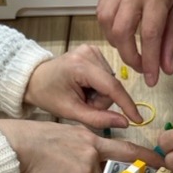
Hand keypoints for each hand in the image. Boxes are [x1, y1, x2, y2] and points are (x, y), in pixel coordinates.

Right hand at [0, 120, 162, 172]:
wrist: (13, 145)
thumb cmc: (25, 145)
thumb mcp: (57, 142)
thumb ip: (75, 154)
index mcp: (86, 136)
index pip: (118, 143)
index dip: (139, 152)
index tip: (155, 157)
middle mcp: (91, 144)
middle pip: (124, 156)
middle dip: (145, 162)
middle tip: (159, 165)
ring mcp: (88, 159)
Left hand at [24, 44, 145, 127]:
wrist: (34, 79)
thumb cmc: (48, 95)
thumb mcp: (71, 112)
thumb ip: (98, 119)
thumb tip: (125, 123)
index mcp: (80, 66)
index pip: (111, 87)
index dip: (126, 104)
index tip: (138, 119)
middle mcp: (89, 53)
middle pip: (111, 87)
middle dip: (100, 102)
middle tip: (82, 104)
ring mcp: (92, 50)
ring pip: (110, 83)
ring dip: (98, 95)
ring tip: (80, 95)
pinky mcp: (94, 52)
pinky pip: (106, 77)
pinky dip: (97, 87)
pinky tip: (83, 86)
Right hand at [96, 0, 172, 85]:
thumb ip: (172, 38)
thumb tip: (165, 67)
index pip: (149, 34)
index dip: (149, 61)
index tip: (152, 79)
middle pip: (122, 31)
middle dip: (129, 56)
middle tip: (141, 67)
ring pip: (107, 23)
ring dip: (117, 44)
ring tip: (131, 51)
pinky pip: (102, 13)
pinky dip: (109, 29)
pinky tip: (121, 34)